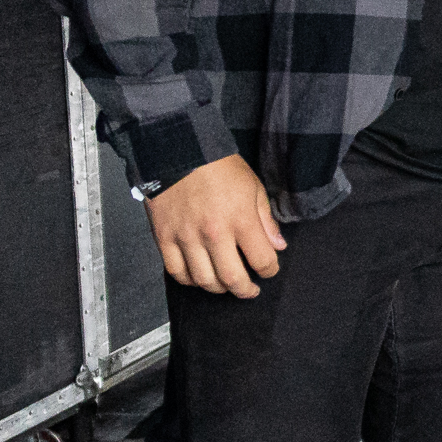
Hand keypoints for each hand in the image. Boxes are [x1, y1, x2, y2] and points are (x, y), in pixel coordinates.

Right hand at [146, 153, 286, 297]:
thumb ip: (266, 220)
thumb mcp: (253, 187)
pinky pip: (176, 271)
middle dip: (245, 290)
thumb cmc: (218, 166)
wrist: (178, 151)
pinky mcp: (164, 237)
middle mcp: (214, 233)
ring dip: (217, 288)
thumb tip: (278, 246)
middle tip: (250, 290)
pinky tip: (198, 278)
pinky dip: (189, 280)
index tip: (269, 270)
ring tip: (225, 285)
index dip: (269, 270)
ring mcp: (186, 237)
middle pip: (232, 278)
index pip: (262, 260)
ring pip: (203, 280)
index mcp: (241, 220)